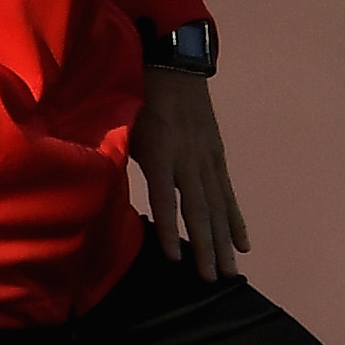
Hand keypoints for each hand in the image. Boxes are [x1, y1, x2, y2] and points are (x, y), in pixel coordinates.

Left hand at [133, 68, 249, 280]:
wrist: (173, 65)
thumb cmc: (138, 98)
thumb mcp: (121, 126)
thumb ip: (117, 159)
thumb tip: (101, 192)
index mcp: (161, 152)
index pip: (166, 198)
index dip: (170, 228)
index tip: (175, 259)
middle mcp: (189, 159)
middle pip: (199, 209)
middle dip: (206, 246)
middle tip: (211, 279)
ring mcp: (207, 159)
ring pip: (218, 206)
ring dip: (224, 241)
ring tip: (228, 271)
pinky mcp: (216, 157)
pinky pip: (228, 194)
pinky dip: (236, 220)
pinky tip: (243, 244)